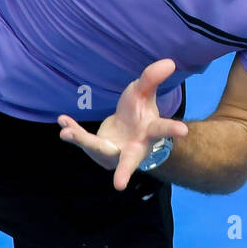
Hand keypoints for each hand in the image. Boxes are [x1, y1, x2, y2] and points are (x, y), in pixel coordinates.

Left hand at [58, 59, 189, 191]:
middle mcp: (133, 148)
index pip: (162, 130)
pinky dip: (72, 130)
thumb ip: (152, 79)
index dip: (173, 130)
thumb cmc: (139, 113)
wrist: (125, 132)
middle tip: (119, 185)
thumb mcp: (143, 93)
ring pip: (98, 149)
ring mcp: (114, 153)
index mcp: (150, 133)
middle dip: (125, 171)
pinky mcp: (96, 150)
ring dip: (82, 140)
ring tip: (67, 133)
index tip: (183, 131)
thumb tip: (170, 62)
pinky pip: (83, 140)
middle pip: (129, 160)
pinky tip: (62, 122)